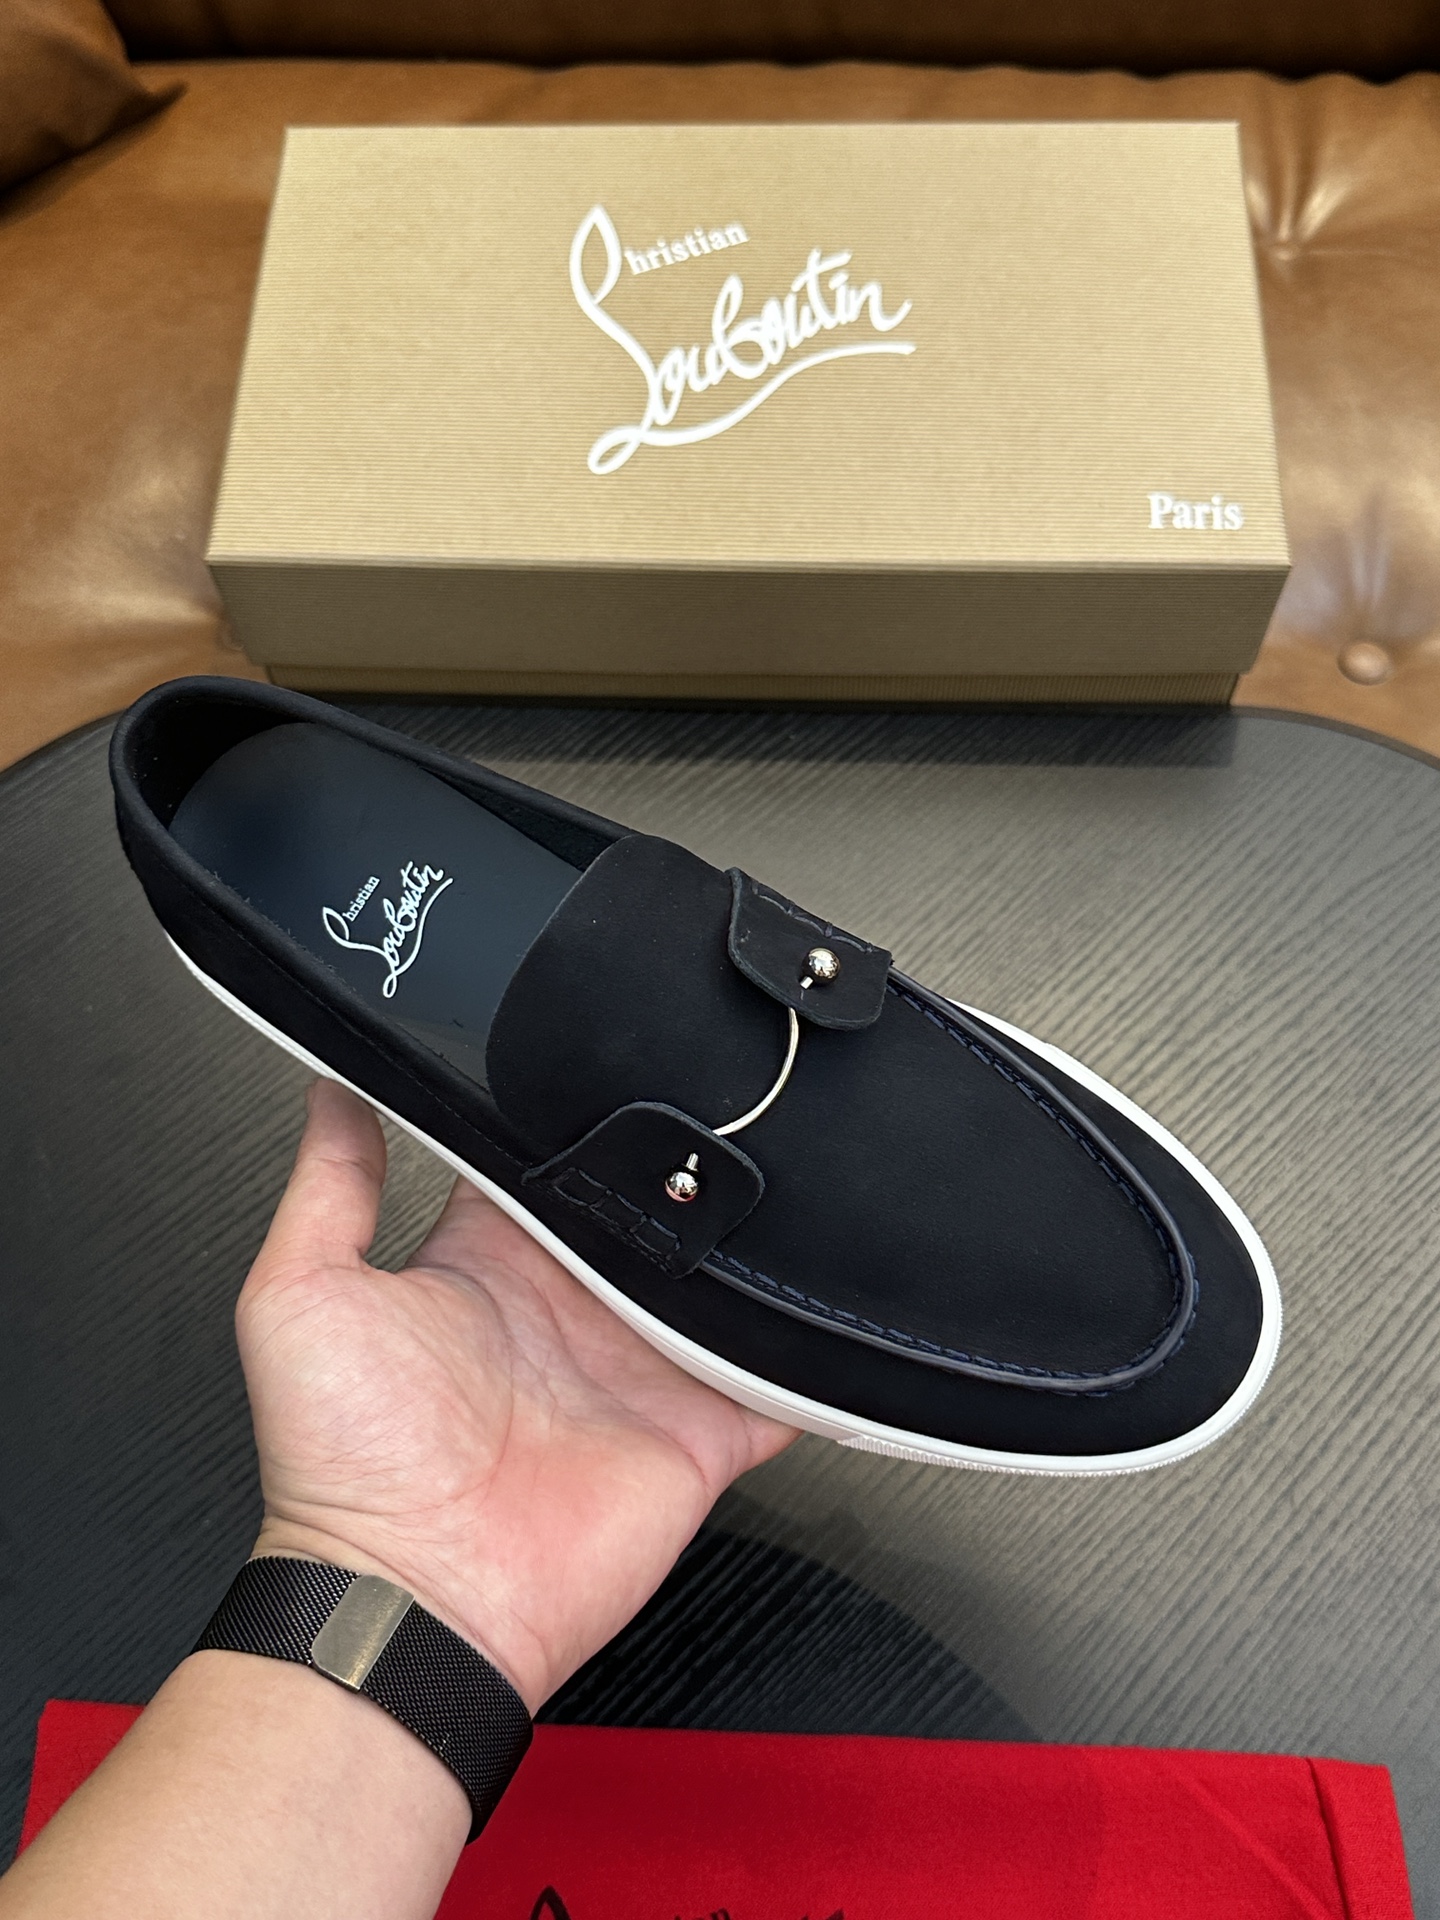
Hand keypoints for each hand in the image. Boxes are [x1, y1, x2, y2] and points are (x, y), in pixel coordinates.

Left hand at [242, 1079, 795, 1709]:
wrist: (416, 1602)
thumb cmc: (344, 1469)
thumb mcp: (299, 1296)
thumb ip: (329, 1186)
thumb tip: (332, 1090)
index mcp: (490, 1264)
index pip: (549, 1165)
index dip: (579, 1117)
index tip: (614, 1060)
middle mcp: (571, 1309)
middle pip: (651, 1211)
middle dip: (685, 1167)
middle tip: (724, 1109)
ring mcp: (641, 1371)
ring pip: (721, 1282)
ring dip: (750, 1245)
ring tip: (789, 1180)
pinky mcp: (699, 1433)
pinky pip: (778, 1384)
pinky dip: (809, 1356)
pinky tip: (827, 1306)